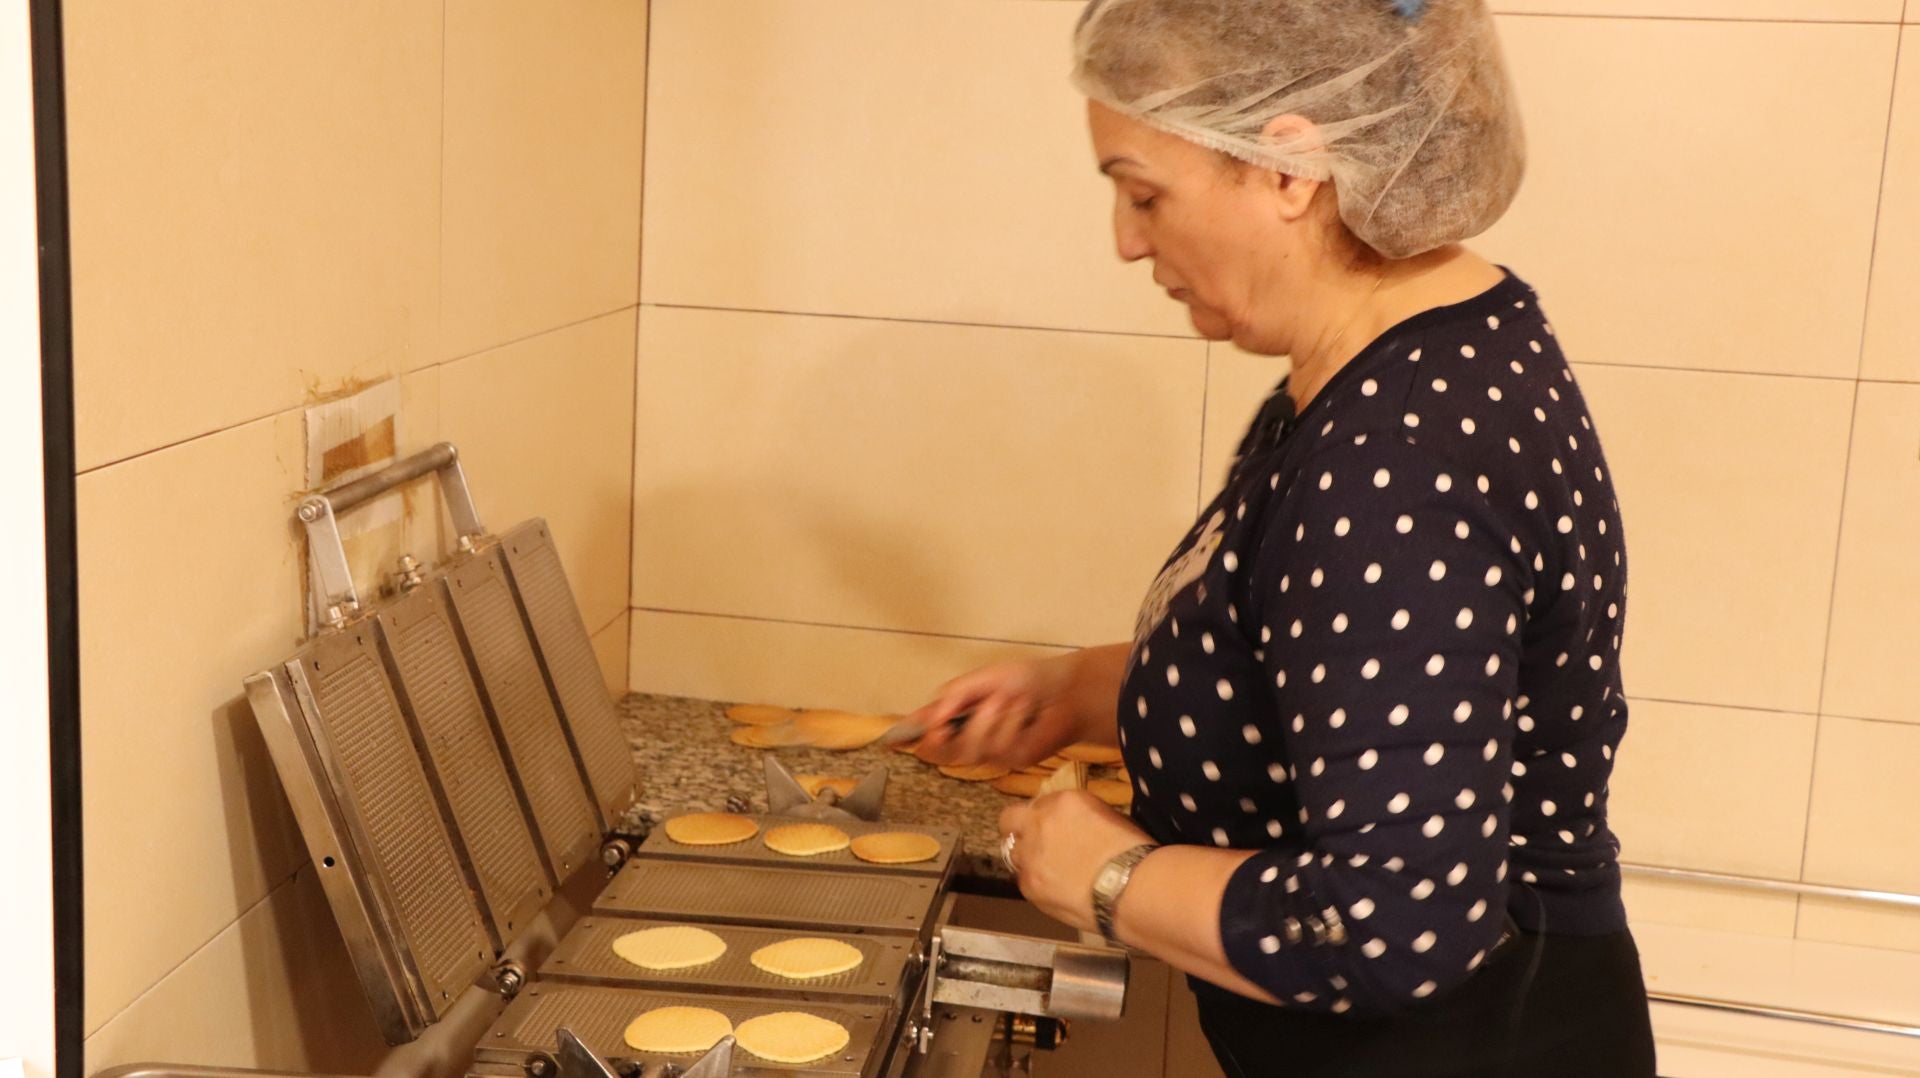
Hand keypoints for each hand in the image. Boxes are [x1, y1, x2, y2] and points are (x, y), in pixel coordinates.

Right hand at [909, 655, 1084, 768]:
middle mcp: (972, 736)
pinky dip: (1011, 723)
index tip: (894, 740)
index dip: (908, 738)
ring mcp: (992, 752)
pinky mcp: (1014, 759)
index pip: (927, 731)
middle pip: (941, 752)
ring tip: (1007, 699)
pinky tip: (1026, 711)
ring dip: (988, 720)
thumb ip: (955, 695)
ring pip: (971, 750)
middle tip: (943, 724)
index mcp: (960, 715)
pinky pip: (999, 747)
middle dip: (942, 736)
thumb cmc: (1027, 679)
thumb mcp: (985, 678)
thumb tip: (931, 717)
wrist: (1066, 689)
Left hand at [997, 791, 1153, 932]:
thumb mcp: (1106, 818)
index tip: (1054, 828)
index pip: (1039, 803)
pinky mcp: (1029, 885)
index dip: (1044, 816)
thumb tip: (1071, 827)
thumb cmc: (1132, 852)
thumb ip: (1078, 819)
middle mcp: (1038, 823)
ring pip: (1012, 853)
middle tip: (1034, 843)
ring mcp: (1030, 855)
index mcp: (1063, 801)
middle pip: (1009, 820)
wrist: (1130, 888)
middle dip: (1018, 829)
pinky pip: (1024, 880)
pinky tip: (1055, 890)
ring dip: (1027, 858)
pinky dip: (1036, 883)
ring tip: (1048, 871)